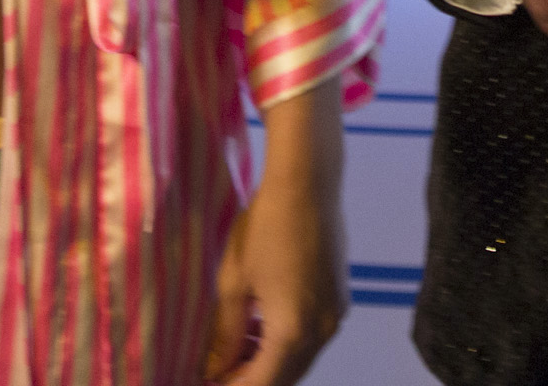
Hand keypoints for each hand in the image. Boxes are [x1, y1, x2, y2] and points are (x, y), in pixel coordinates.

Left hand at [203, 143, 347, 384]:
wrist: (308, 180)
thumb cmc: (265, 225)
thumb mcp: (235, 281)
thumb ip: (224, 334)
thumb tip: (213, 370)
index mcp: (292, 333)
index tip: (207, 378)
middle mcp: (322, 332)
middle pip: (284, 378)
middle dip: (250, 377)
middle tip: (218, 366)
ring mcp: (336, 314)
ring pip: (299, 358)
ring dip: (269, 361)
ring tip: (235, 344)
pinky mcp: (340, 296)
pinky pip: (311, 335)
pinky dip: (287, 340)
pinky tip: (262, 321)